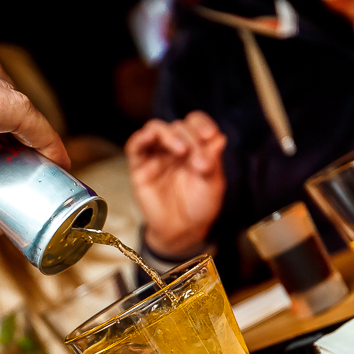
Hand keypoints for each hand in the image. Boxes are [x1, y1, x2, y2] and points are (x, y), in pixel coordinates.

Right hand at [125, 113, 226, 257]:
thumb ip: (213, 161)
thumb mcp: (213, 184)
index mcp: (195, 146)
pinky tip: (149, 137)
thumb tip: (219, 138)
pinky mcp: (139, 167)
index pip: (195, 123)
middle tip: (199, 162)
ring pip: (156, 129)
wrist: (183, 231)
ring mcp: (156, 155)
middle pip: (178, 126)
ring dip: (169, 134)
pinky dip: (141, 138)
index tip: (210, 135)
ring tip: (181, 150)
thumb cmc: (199, 206)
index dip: (202, 124)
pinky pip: (135, 146)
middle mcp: (175, 147)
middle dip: (191, 139)